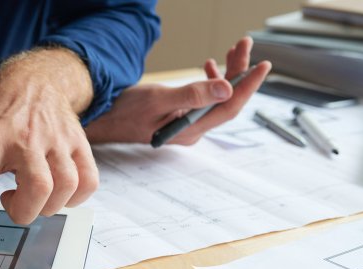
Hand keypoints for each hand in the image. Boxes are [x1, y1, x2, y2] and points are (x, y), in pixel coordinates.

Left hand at [0, 48, 98, 264]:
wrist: (32, 79)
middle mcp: (25, 140)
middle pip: (35, 191)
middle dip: (22, 212)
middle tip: (11, 201)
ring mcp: (56, 140)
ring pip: (64, 188)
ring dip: (47, 206)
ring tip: (31, 193)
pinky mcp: (79, 142)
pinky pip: (87, 182)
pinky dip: (75, 198)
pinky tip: (57, 190)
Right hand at [86, 37, 270, 144]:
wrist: (100, 121)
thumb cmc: (122, 112)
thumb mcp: (157, 99)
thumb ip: (191, 95)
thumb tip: (225, 89)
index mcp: (190, 129)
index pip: (229, 107)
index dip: (248, 86)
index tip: (262, 66)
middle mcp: (192, 129)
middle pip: (225, 100)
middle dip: (238, 72)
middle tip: (244, 45)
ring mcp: (186, 123)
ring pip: (216, 97)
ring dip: (226, 73)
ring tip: (232, 50)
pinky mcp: (179, 116)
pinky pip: (204, 98)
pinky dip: (210, 80)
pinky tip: (207, 66)